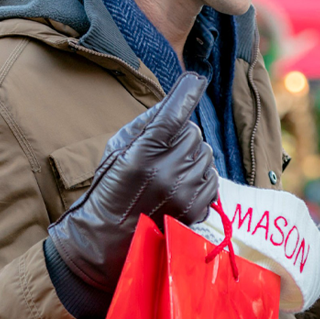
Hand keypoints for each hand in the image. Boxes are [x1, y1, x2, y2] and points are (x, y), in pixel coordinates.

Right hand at [47, 74, 218, 292]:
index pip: (173, 114)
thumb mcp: (117, 150)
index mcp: (142, 154)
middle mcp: (166, 172)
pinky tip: (180, 187)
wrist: (106, 240)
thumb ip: (145, 124)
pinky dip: (200, 177)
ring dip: (192, 158)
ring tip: (169, 173)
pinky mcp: (196, 210)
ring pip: (205, 155)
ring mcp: (184, 193)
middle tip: (162, 152)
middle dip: (181, 137)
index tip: (196, 79)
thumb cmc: (109, 189)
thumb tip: (174, 102)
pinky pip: (212, 178)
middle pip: (193, 133)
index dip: (186, 93)